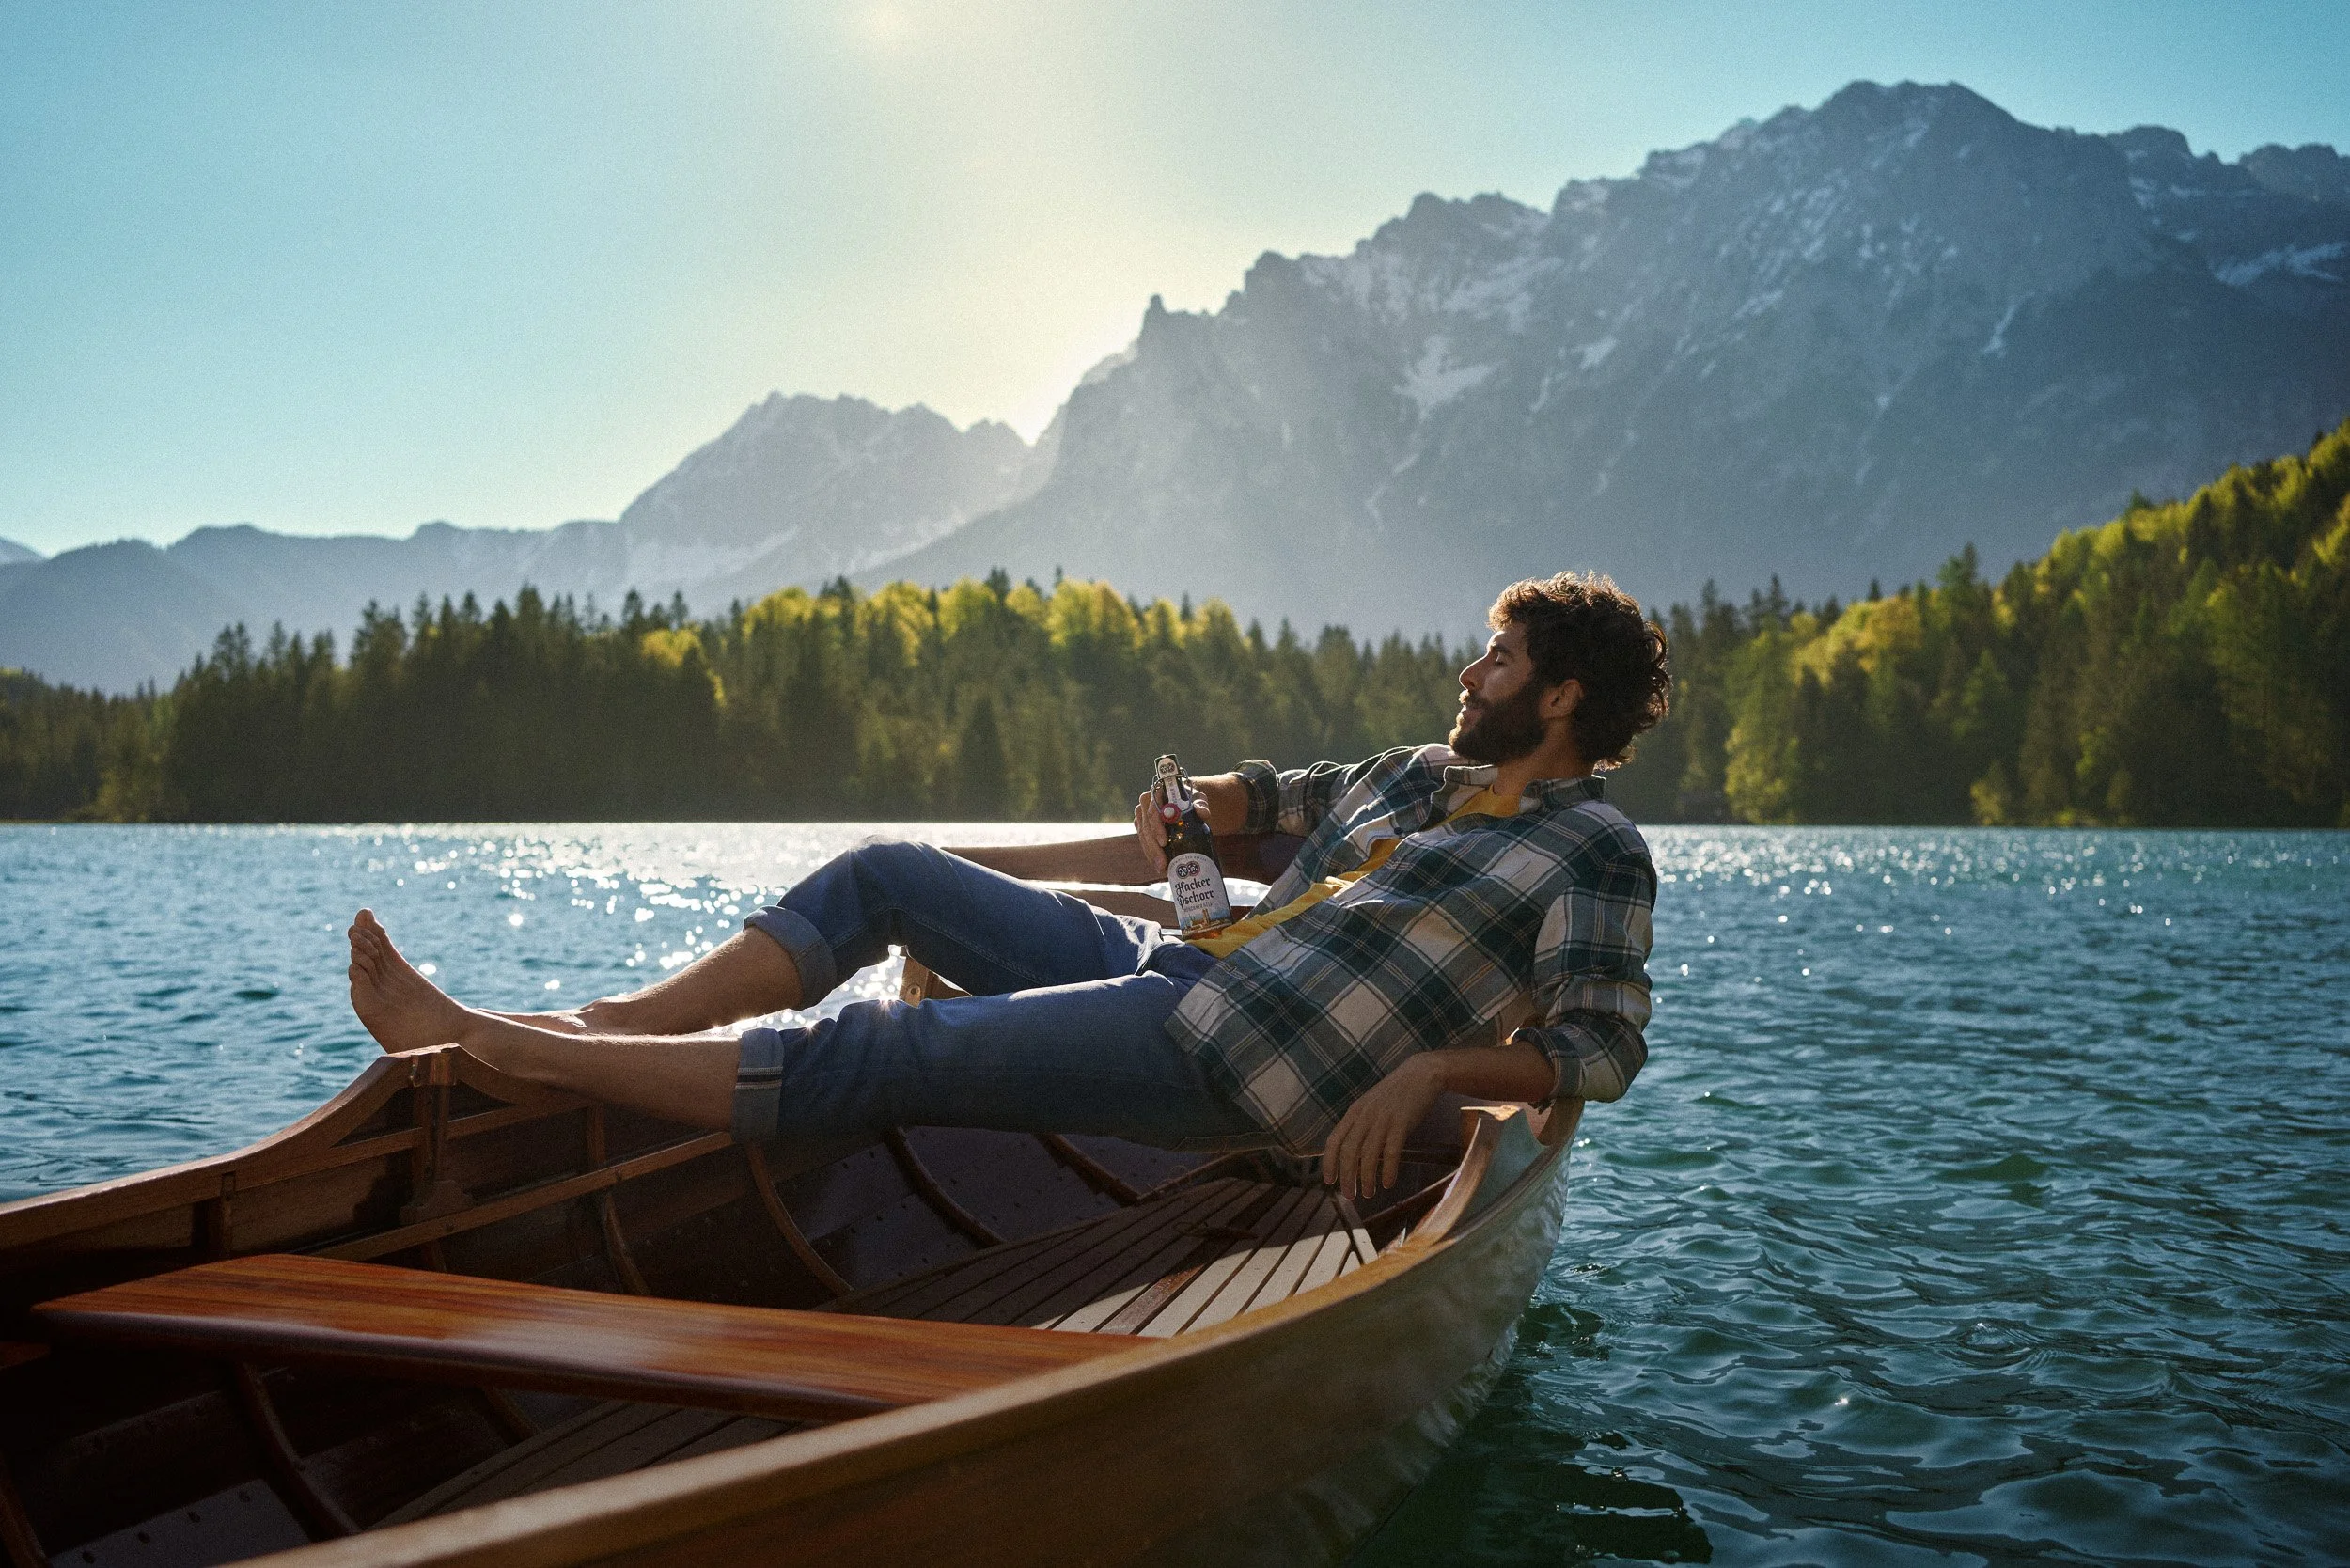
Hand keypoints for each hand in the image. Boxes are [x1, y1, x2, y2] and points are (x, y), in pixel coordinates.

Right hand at [1131, 787, 1209, 878]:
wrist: (1184, 801)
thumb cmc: (1191, 799)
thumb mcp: (1198, 799)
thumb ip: (1201, 804)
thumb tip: (1204, 813)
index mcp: (1156, 793)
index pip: (1153, 812)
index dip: (1157, 828)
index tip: (1164, 843)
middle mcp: (1145, 804)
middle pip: (1146, 828)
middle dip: (1154, 848)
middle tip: (1162, 863)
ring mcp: (1142, 816)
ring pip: (1143, 837)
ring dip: (1151, 854)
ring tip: (1161, 868)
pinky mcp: (1142, 826)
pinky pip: (1144, 842)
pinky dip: (1151, 854)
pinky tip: (1158, 865)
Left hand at [1321, 1054, 1445, 1200]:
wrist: (1421, 1073)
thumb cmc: (1396, 1093)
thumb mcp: (1371, 1106)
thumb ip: (1361, 1125)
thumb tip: (1354, 1152)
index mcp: (1355, 1112)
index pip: (1334, 1140)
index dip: (1329, 1162)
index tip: (1329, 1180)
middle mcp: (1365, 1116)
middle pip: (1349, 1151)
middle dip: (1347, 1176)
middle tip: (1350, 1195)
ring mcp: (1383, 1119)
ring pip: (1369, 1154)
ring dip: (1367, 1177)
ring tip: (1368, 1193)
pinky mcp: (1401, 1122)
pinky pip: (1391, 1150)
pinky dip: (1388, 1169)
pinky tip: (1388, 1183)